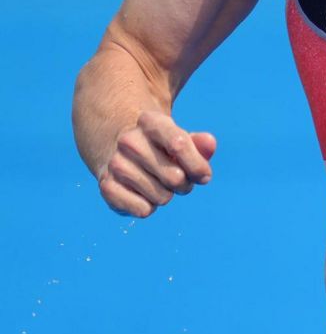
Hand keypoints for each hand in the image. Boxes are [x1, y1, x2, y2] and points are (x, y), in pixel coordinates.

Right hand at [97, 110, 214, 217]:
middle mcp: (129, 141)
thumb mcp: (181, 139)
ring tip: (158, 184)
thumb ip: (200, 144)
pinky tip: (142, 194)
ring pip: (161, 197)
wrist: (120, 152)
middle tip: (178, 179)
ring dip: (167, 196)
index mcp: (150, 122)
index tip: (204, 176)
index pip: (179, 145)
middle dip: (185, 184)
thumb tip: (210, 143)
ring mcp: (116, 164)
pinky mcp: (106, 187)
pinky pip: (142, 210)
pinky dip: (149, 208)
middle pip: (175, 177)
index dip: (198, 166)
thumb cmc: (161, 148)